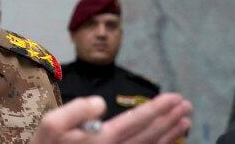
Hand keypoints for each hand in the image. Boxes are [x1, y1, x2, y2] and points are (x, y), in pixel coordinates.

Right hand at [31, 93, 191, 143]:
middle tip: (185, 104)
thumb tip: (100, 102)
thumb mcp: (52, 123)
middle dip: (168, 118)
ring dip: (169, 132)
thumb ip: (76, 110)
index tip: (173, 98)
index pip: (136, 120)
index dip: (156, 108)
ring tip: (184, 120)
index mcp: (101, 138)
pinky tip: (167, 140)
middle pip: (149, 133)